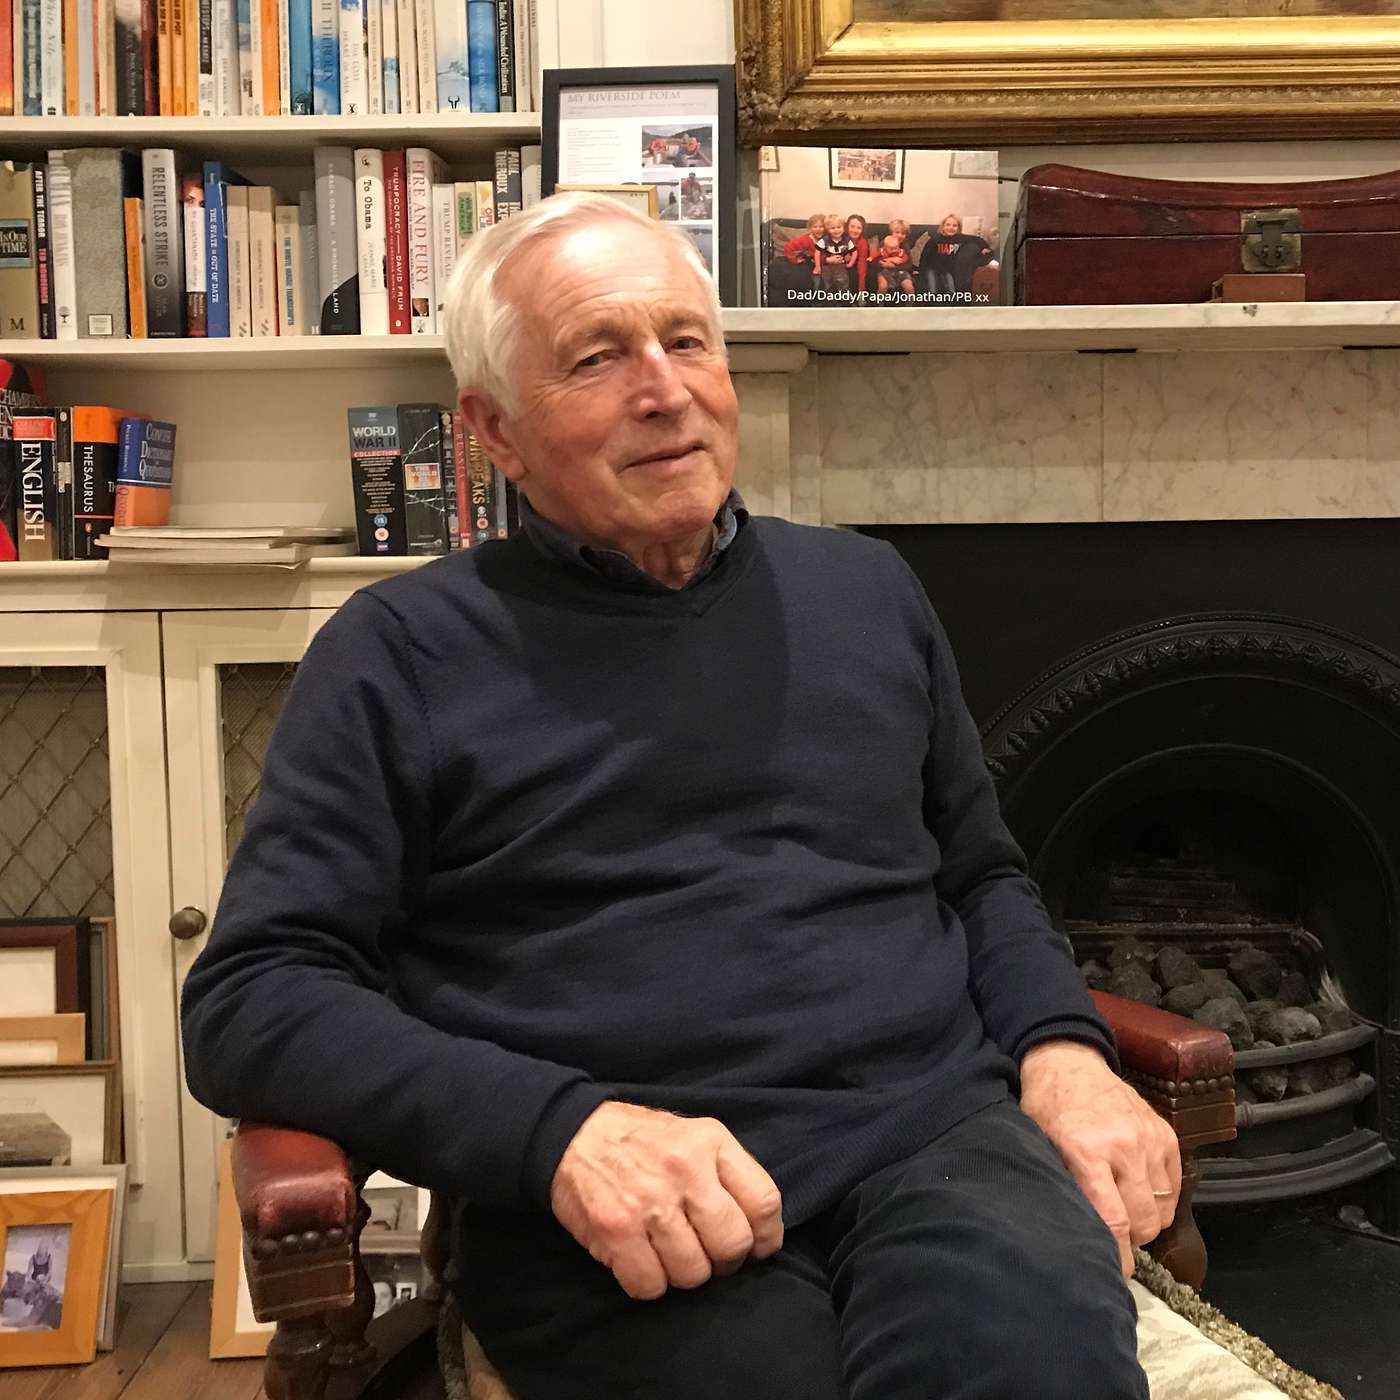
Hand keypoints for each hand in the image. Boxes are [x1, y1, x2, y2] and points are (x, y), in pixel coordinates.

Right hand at [550, 1101, 783, 1300]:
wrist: (571, 1132)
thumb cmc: (639, 1141)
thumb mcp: (692, 1135)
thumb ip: (726, 1173)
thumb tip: (757, 1230)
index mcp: (711, 1142)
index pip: (765, 1202)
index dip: (766, 1237)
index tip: (756, 1248)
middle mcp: (685, 1170)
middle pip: (733, 1245)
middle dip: (724, 1262)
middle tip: (706, 1254)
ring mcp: (650, 1201)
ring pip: (693, 1273)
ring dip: (683, 1274)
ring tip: (668, 1253)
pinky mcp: (616, 1230)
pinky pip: (651, 1286)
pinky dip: (648, 1283)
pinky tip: (641, 1260)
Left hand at [1018, 1040, 1181, 1275]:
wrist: (1068, 1060)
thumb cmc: (1047, 1107)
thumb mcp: (1038, 1144)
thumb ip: (1061, 1185)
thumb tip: (1073, 1234)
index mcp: (1086, 1151)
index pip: (1113, 1221)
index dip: (1118, 1257)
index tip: (1117, 1274)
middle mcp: (1122, 1146)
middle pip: (1143, 1222)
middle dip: (1131, 1239)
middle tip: (1116, 1235)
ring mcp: (1148, 1138)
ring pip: (1163, 1208)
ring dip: (1148, 1219)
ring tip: (1127, 1211)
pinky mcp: (1165, 1133)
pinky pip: (1175, 1185)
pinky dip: (1162, 1198)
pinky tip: (1140, 1191)